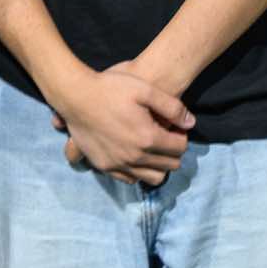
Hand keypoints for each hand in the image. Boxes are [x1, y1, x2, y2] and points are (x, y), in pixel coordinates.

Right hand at [50, 63, 194, 184]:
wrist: (75, 95)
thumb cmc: (111, 88)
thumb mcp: (145, 90)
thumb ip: (172, 107)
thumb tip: (191, 123)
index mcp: (148, 137)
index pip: (180, 147)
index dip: (182, 136)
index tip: (175, 127)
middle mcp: (134, 156)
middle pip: (170, 165)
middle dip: (173, 152)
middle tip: (166, 137)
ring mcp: (118, 164)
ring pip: (153, 178)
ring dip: (158, 165)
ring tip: (152, 148)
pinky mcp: (104, 166)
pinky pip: (130, 179)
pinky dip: (138, 171)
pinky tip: (135, 155)